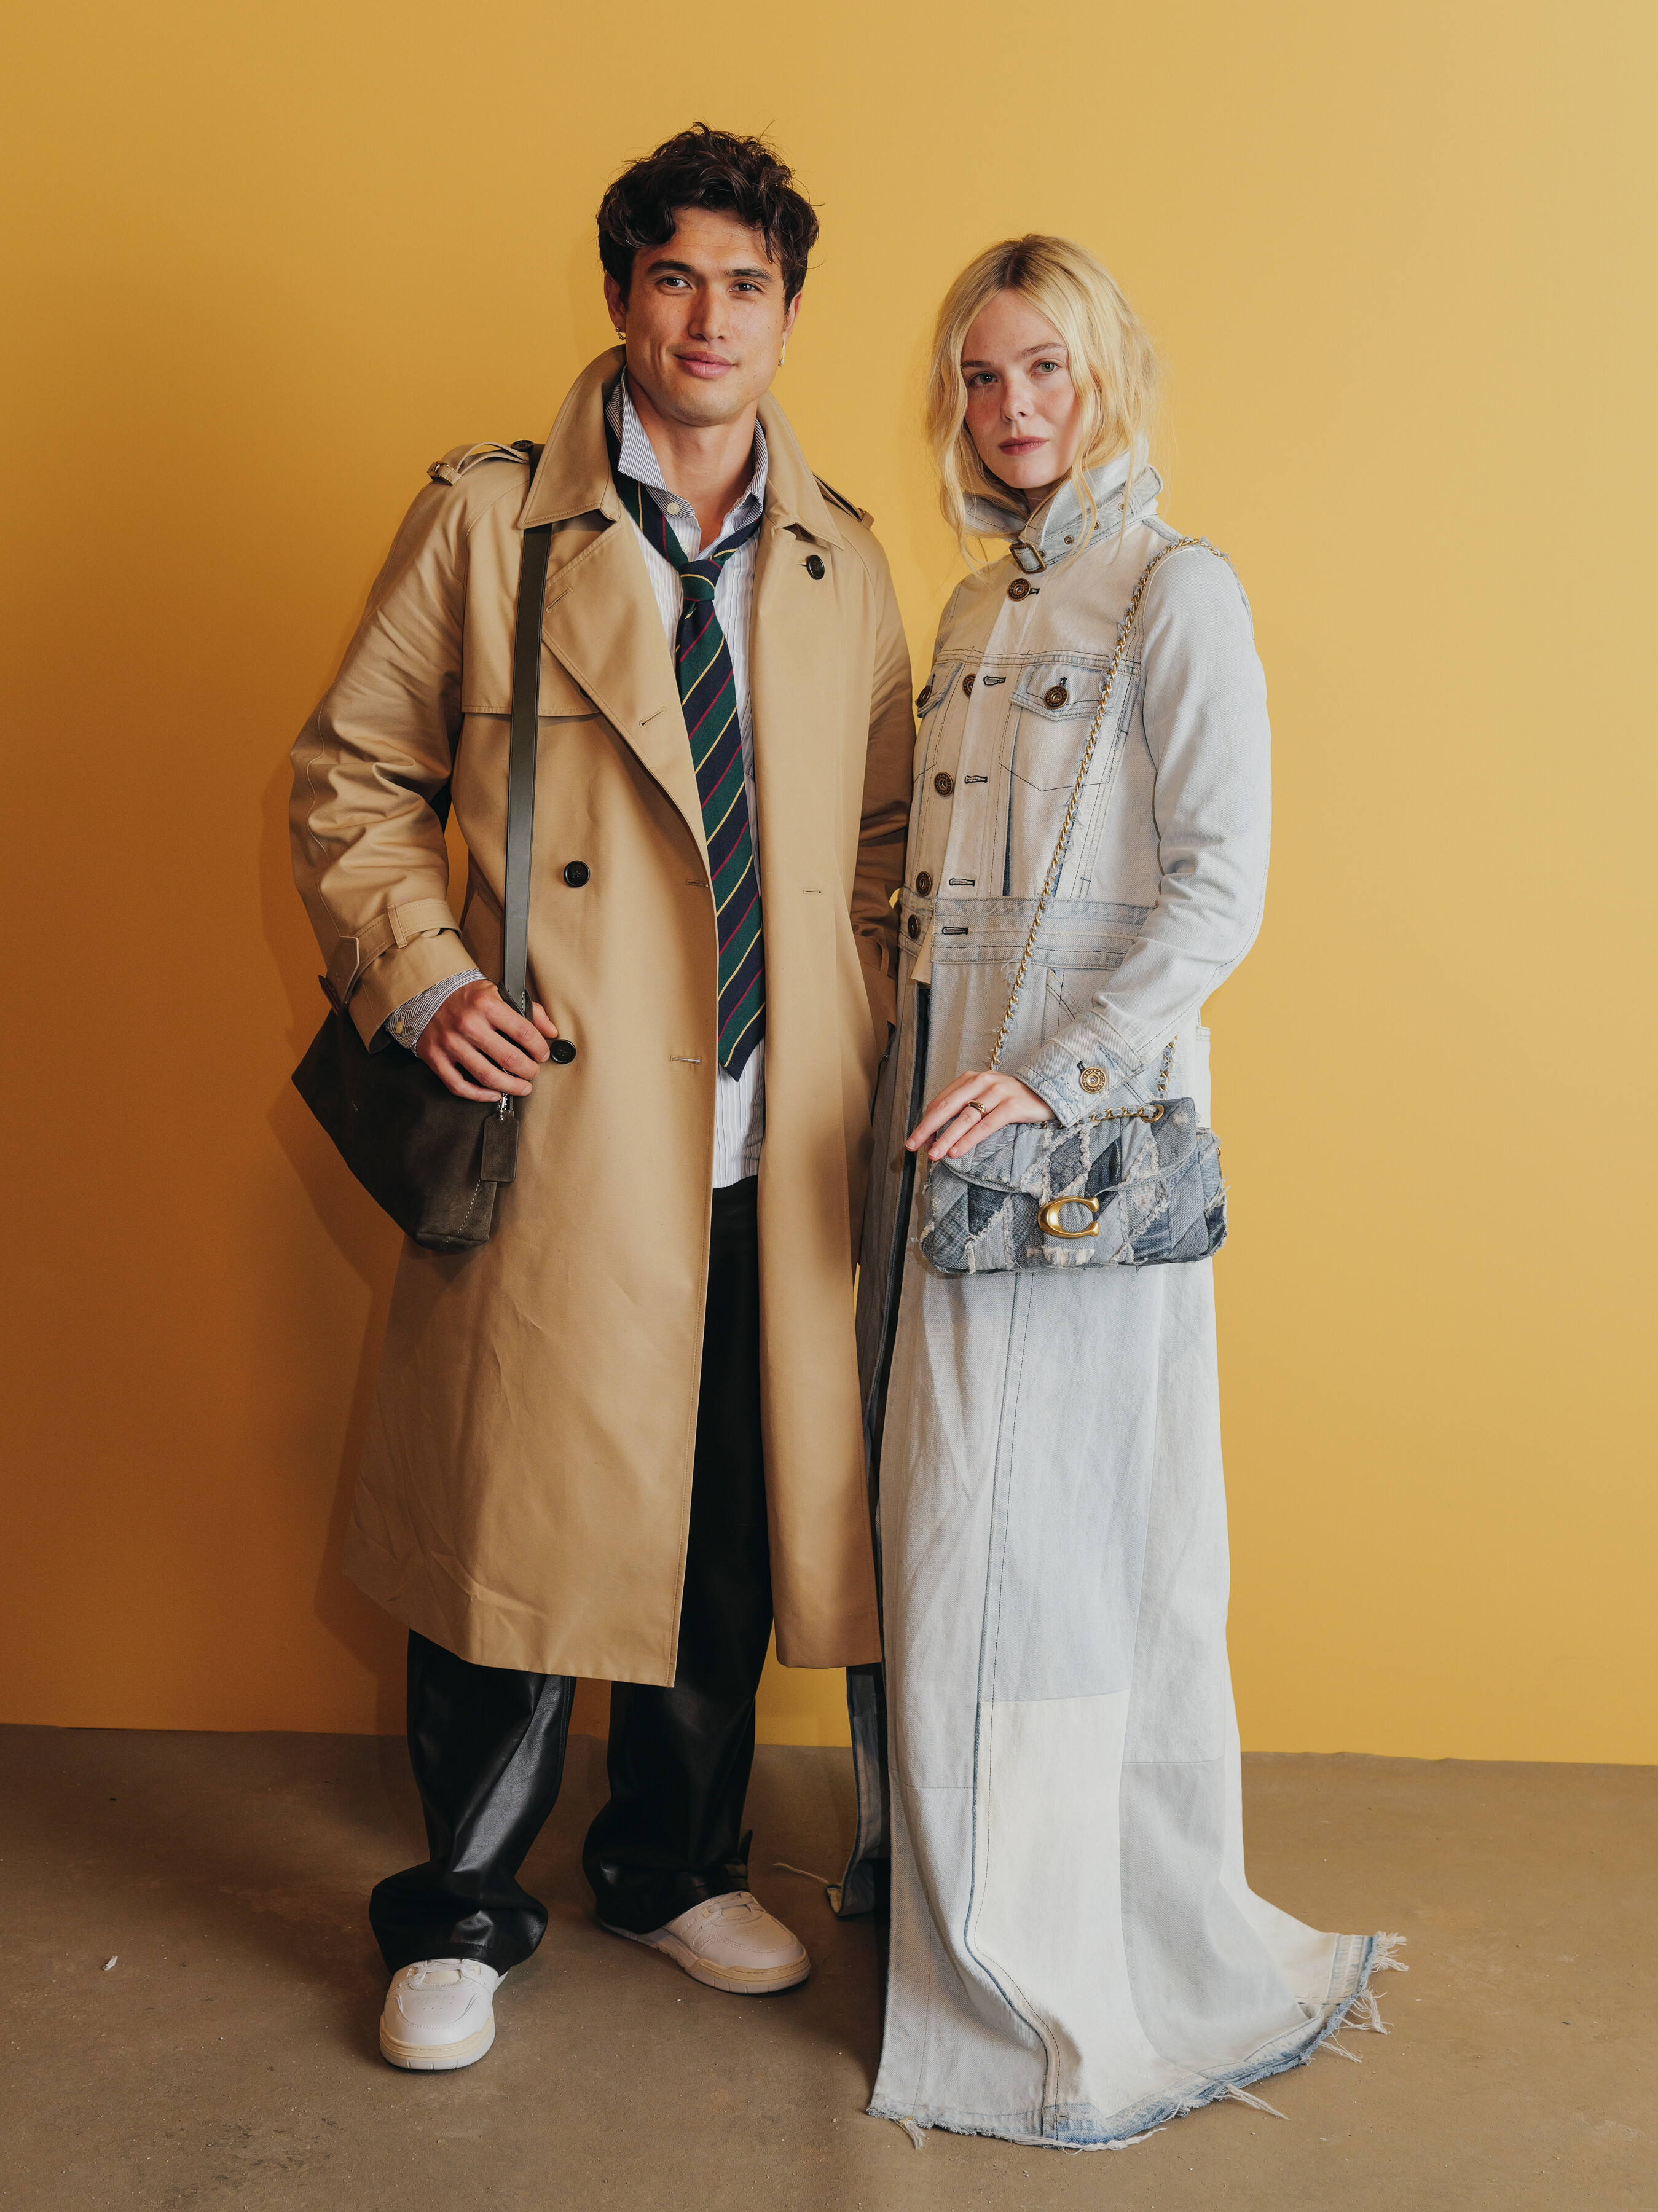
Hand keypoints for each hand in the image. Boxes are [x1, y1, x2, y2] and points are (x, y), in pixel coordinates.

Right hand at [417, 981, 557, 1100]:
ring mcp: (450, 1043)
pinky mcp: (436, 1058)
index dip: (539, 1048)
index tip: (542, 1054)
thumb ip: (529, 1010)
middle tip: (533, 1072)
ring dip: (511, 1087)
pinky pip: (459, 1086)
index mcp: (486, 1005)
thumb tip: (550, 1031)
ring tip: (522, 1087)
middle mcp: (468, 1024)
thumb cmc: (466, 996)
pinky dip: (479, 1095)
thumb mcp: (499, 993)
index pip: (523, 1032)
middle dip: (529, 1071)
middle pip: (509, 1059)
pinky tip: (494, 1094)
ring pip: (487, 1076)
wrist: (428, 993)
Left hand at [907, 1070, 1053, 1160]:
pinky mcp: (1013, 1105)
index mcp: (970, 1079)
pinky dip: (969, 1140)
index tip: (916, 1140)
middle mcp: (982, 1082)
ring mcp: (998, 1092)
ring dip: (946, 1138)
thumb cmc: (1012, 1099)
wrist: (1048, 1092)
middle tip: (913, 1146)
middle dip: (927, 1129)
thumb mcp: (985, 1097)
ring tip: (934, 1154)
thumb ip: (964, 1108)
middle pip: (947, 1107)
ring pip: (965, 1118)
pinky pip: (986, 1125)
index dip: (926, 1122)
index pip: (940, 1101)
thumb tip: (937, 1134)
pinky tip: (957, 1151)